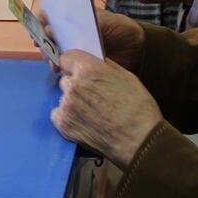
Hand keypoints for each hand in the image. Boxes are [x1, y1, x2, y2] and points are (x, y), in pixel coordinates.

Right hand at [34, 0, 145, 69]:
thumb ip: (79, 24)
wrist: (138, 50)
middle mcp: (70, 32)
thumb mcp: (103, 21)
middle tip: (42, 46)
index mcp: (75, 17)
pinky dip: (58, 68)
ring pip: (52, 52)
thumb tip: (51, 29)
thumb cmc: (121, 28)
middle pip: (46, 35)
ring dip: (48, 56)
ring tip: (53, 61)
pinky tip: (58, 69)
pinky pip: (62, 66)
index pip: (50, 15)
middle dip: (42, 41)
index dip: (40, 20)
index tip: (38, 27)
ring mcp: (73, 48)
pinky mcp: (78, 64)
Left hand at [52, 51, 162, 167]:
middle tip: (92, 95)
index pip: (66, 58)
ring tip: (91, 112)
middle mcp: (73, 86)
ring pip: (63, 97)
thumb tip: (93, 61)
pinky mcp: (63, 124)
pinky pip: (58, 114)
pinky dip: (68, 117)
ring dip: (73, 102)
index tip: (77, 70)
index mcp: (88, 70)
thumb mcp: (126, 76)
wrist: (139, 140)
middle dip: (75, 84)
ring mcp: (66, 106)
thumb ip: (104, 66)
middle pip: (65, 79)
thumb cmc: (138, 107)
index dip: (72, 64)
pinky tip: (83, 122)